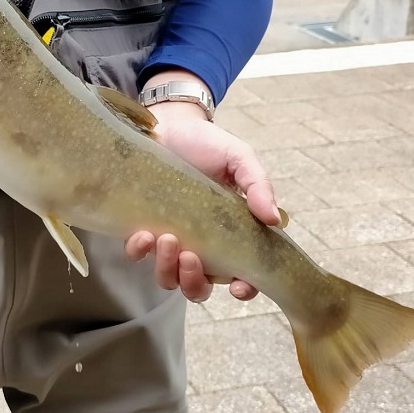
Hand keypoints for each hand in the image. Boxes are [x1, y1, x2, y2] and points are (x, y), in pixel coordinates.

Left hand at [125, 72, 279, 302]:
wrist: (167, 124)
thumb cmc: (207, 144)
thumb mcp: (239, 159)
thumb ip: (258, 185)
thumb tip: (275, 220)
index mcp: (229, 234)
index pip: (241, 274)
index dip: (244, 288)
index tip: (239, 286)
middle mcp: (200, 244)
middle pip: (199, 286)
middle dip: (194, 282)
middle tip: (191, 256)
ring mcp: (169, 239)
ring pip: (168, 278)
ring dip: (168, 268)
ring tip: (168, 239)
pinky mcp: (141, 228)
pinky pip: (138, 255)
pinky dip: (140, 251)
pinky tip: (144, 235)